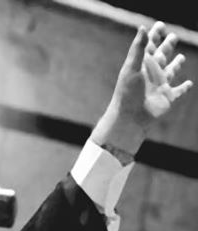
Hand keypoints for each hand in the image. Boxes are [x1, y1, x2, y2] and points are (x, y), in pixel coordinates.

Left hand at [91, 22, 192, 154]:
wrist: (129, 118)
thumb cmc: (128, 93)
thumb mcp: (132, 68)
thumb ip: (138, 48)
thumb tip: (143, 27)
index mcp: (143, 65)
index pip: (150, 46)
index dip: (154, 35)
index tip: (159, 25)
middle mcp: (152, 73)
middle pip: (162, 56)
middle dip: (167, 46)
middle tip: (173, 36)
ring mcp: (160, 85)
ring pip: (170, 72)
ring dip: (176, 65)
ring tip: (181, 57)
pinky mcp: (167, 98)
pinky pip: (178, 91)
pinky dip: (184, 88)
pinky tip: (189, 84)